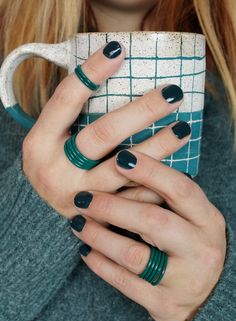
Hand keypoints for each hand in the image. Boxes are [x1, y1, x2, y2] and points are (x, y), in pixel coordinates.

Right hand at [22, 41, 187, 218]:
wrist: (40, 212)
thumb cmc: (51, 163)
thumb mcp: (48, 138)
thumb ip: (69, 114)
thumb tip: (106, 73)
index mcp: (40, 144)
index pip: (65, 101)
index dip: (91, 73)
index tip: (118, 49)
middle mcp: (57, 170)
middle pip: (102, 135)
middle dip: (141, 112)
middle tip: (172, 93)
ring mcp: (79, 195)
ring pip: (123, 170)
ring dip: (158, 148)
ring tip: (183, 128)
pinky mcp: (98, 214)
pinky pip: (132, 198)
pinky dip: (153, 183)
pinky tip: (174, 170)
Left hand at [70, 149, 226, 320]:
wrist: (211, 294)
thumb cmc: (191, 244)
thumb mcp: (193, 218)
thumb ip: (167, 197)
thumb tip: (124, 165)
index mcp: (208, 220)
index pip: (180, 189)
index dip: (150, 171)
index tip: (119, 158)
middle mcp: (201, 249)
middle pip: (153, 221)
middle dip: (112, 207)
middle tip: (83, 198)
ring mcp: (184, 279)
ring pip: (134, 255)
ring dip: (99, 236)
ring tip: (78, 223)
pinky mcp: (164, 303)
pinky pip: (125, 283)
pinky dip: (100, 264)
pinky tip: (86, 250)